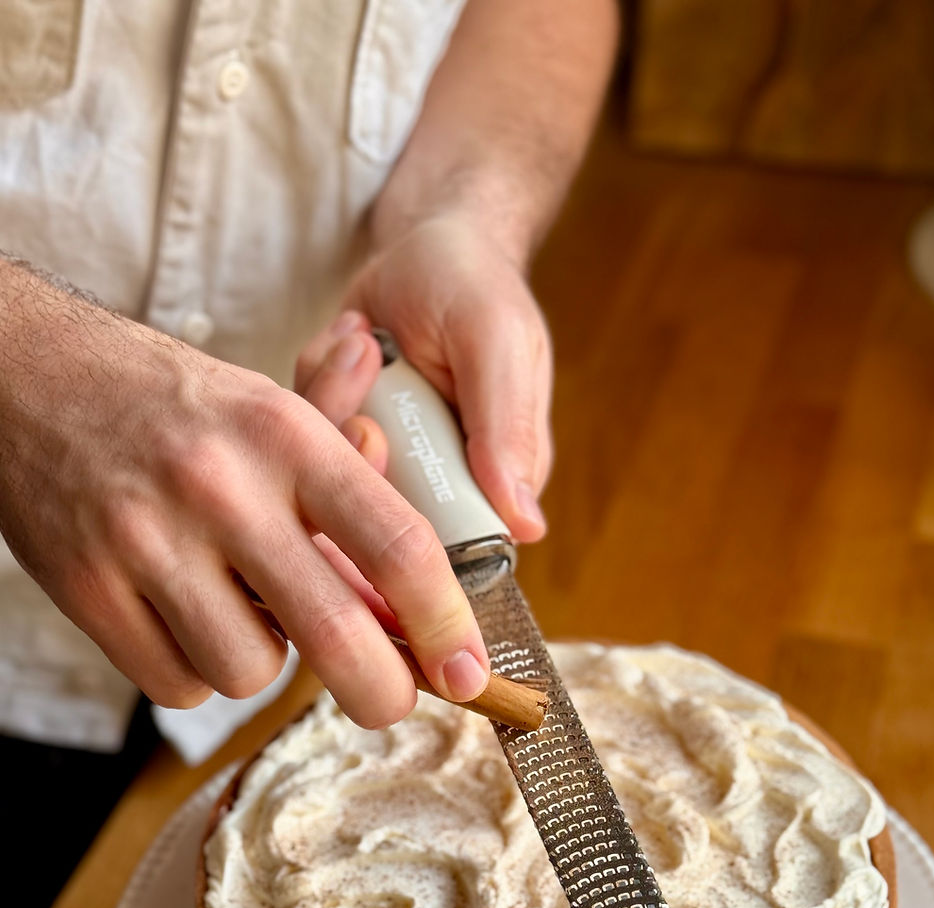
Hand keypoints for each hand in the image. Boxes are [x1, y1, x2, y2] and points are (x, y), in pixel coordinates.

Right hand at [0, 264, 489, 724]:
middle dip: (383, 693)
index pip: (397, 544)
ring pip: (252, 672)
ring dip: (263, 660)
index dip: (446, 624)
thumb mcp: (270, 412)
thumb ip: (351, 493)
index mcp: (285, 434)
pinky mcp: (87, 588)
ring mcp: (147, 540)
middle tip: (391, 701)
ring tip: (239, 605)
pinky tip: (182, 617)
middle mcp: (221, 486)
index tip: (468, 670)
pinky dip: (195, 671)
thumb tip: (419, 587)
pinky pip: (179, 685)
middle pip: (337, 634)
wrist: (26, 374)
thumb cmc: (171, 404)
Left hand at [311, 214, 552, 543]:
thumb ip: (506, 429)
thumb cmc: (475, 288)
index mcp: (494, 478)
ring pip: (334, 469)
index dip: (404, 510)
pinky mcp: (340, 432)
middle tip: (369, 365)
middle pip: (378, 511)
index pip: (451, 540)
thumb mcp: (496, 343)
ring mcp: (385, 458)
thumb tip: (527, 524)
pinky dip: (319, 374)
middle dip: (356, 441)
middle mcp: (436, 480)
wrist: (426, 243)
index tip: (381, 439)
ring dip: (336, 393)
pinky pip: (308, 429)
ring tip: (365, 339)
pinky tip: (350, 334)